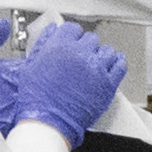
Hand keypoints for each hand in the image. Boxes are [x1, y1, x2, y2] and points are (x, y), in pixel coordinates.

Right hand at [0, 23, 130, 137]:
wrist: (49, 122)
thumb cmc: (37, 99)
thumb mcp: (31, 66)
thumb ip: (44, 45)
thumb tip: (52, 32)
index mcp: (60, 46)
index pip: (73, 29)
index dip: (72, 36)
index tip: (72, 42)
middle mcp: (80, 54)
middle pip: (90, 39)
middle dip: (85, 47)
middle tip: (80, 59)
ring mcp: (96, 68)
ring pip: (106, 50)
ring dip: (100, 56)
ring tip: (94, 65)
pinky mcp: (108, 84)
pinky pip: (120, 65)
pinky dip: (116, 64)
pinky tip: (110, 66)